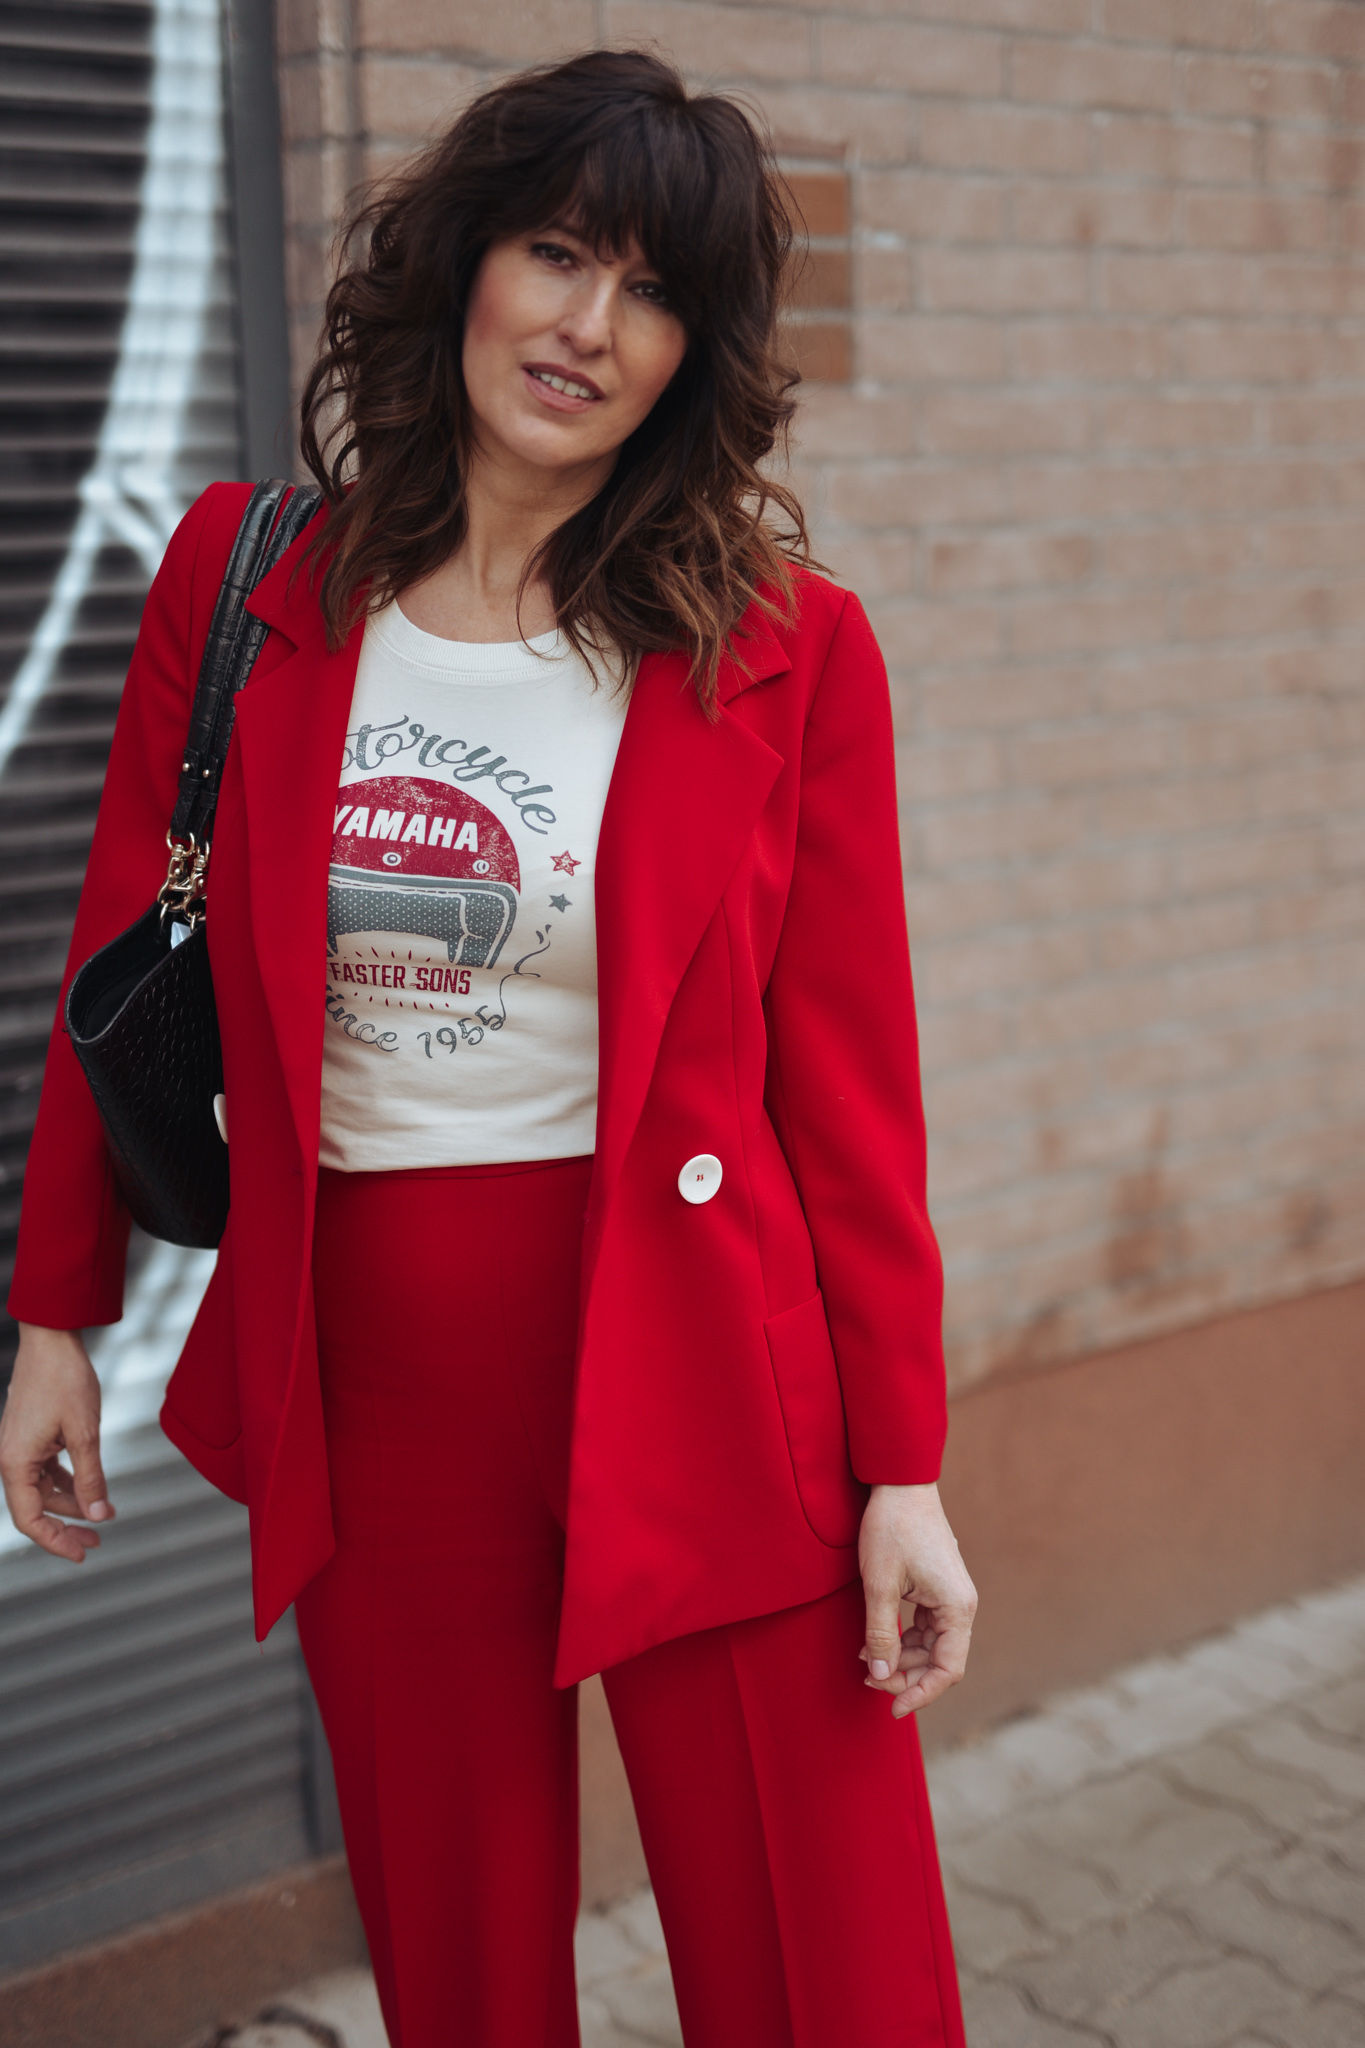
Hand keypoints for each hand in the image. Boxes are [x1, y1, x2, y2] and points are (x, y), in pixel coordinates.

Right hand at [0, 1324, 113, 1561]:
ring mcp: (19, 1447)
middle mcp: (11, 1458)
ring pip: (42, 1489)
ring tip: (103, 1514)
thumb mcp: (86, 1432)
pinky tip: (91, 1489)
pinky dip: (67, 1481)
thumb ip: (91, 1477)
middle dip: (67, 1526)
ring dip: (71, 1503)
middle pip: (36, 1508)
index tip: (82, 1553)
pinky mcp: (30, 1436)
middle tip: (98, 1541)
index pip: (29, 1519)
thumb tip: (98, 1516)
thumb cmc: (66, 1380)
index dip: (55, 1541)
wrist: (53, 1338)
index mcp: (16, 1463)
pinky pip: (45, 1470)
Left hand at [859, 1482, 975, 1718]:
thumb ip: (881, 1634)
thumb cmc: (891, 1528)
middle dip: (905, 1676)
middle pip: (940, 1661)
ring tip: (864, 1659)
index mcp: (956, 1608)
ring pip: (931, 1647)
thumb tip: (881, 1676)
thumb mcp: (879, 1584)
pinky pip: (925, 1628)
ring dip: (901, 1658)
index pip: (948, 1670)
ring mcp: (950, 1597)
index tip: (892, 1708)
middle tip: (867, 1680)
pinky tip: (873, 1640)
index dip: (920, 1693)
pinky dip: (902, 1639)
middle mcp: (960, 1606)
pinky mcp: (937, 1589)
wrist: (900, 1483)